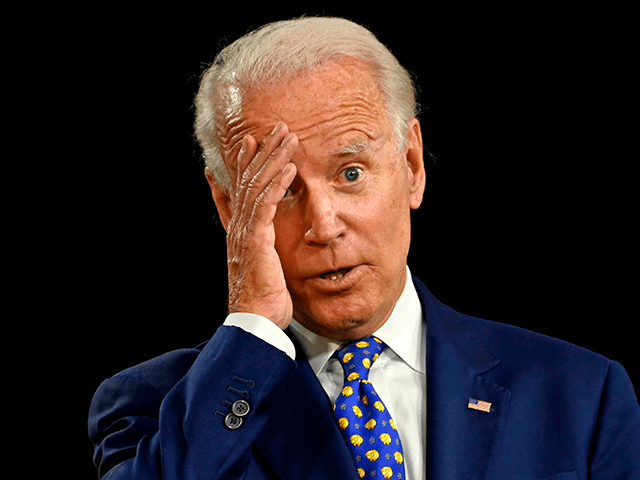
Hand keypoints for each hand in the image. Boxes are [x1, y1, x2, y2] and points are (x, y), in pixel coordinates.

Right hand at [225, 122, 297, 329]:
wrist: (255, 322)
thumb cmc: (262, 297)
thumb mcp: (260, 265)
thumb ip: (262, 245)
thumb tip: (266, 236)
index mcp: (240, 230)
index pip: (240, 188)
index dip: (244, 162)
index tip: (251, 140)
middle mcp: (239, 226)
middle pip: (248, 180)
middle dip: (262, 151)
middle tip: (277, 127)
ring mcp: (245, 232)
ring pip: (257, 186)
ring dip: (273, 159)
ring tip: (288, 137)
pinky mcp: (256, 240)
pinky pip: (266, 205)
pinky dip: (278, 185)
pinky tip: (290, 169)